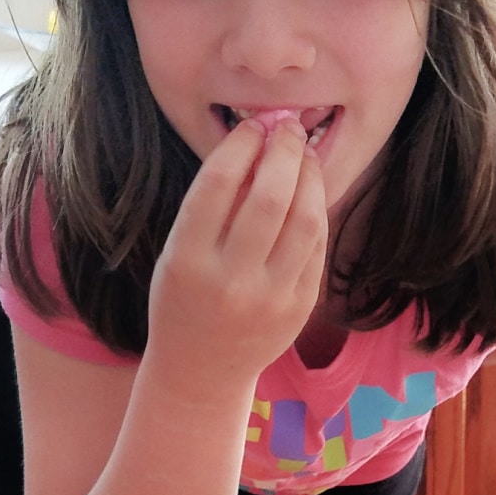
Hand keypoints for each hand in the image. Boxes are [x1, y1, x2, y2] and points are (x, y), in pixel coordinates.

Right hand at [146, 119, 327, 395]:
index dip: (241, 145)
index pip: (218, 185)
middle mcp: (231, 282)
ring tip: (304, 153)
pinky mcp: (300, 307)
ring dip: (309, 177)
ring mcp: (270, 298)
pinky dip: (315, 209)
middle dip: (283, 152)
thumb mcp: (179, 252)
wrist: (201, 369)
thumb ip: (213, 205)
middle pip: (268, 198)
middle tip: (287, 128)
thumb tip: (257, 141)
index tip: (253, 125)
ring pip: (304, 220)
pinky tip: (309, 189)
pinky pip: (316, 246)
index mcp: (188, 262)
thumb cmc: (184, 298)